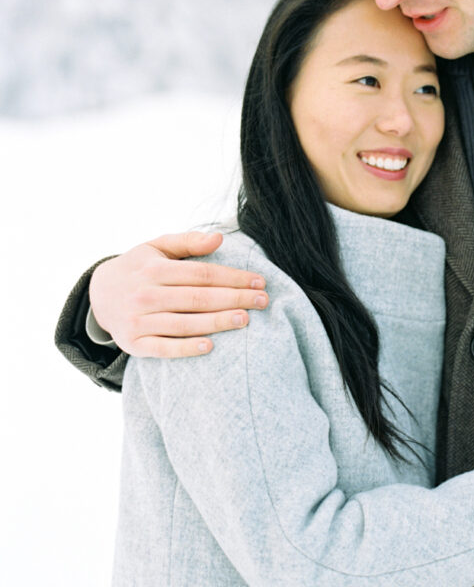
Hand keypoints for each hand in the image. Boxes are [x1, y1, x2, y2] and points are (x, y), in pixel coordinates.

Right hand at [89, 232, 268, 357]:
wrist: (98, 294)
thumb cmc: (138, 267)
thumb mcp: (157, 246)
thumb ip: (188, 242)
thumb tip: (219, 238)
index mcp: (155, 270)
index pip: (202, 274)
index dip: (233, 277)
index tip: (258, 280)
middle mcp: (145, 295)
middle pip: (198, 299)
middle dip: (234, 299)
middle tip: (262, 301)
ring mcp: (138, 321)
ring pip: (184, 323)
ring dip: (217, 323)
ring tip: (245, 320)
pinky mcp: (133, 344)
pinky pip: (163, 348)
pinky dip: (186, 349)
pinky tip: (210, 346)